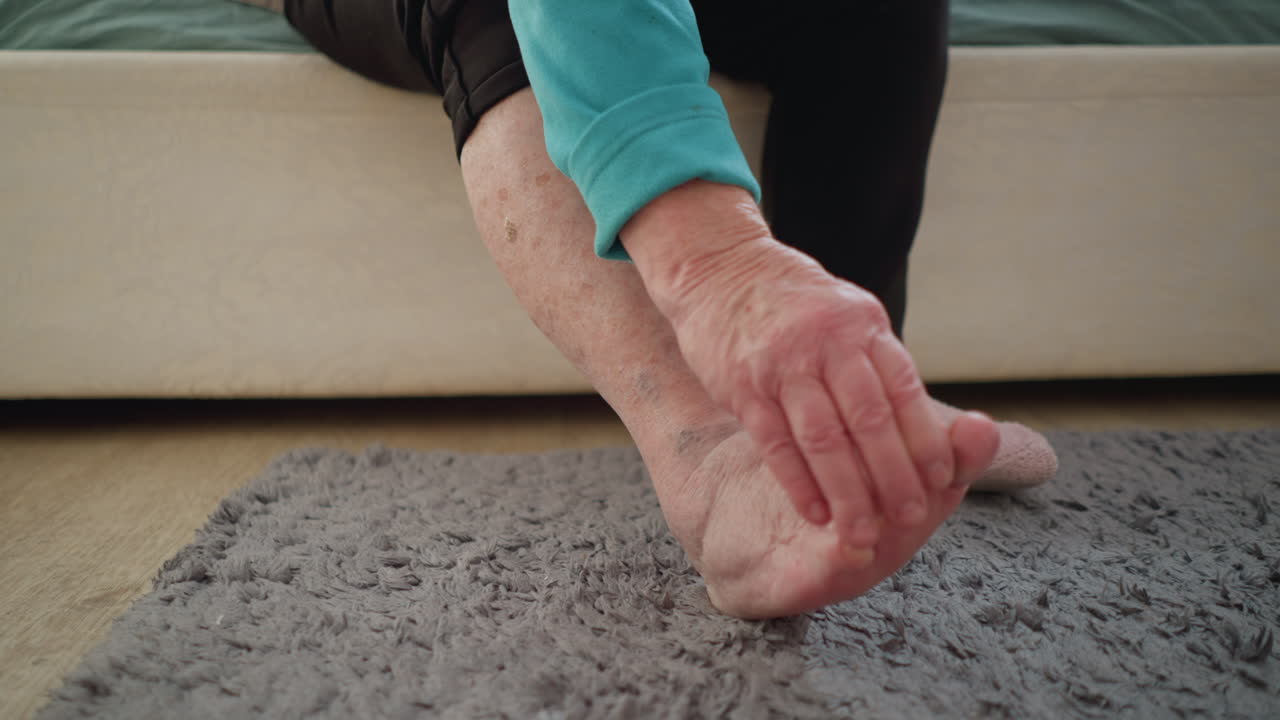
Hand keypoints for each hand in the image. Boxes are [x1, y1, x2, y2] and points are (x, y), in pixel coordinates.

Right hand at [622, 181, 960, 546]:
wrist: (719, 269)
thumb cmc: (793, 304)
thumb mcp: (847, 315)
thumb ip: (878, 364)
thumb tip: (924, 425)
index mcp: (862, 325)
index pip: (903, 390)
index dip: (925, 439)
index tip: (943, 482)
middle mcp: (826, 342)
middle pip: (868, 420)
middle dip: (893, 476)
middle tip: (910, 519)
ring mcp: (782, 364)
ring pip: (823, 438)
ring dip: (847, 493)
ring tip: (863, 535)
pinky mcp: (744, 386)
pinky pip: (776, 444)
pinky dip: (798, 484)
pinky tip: (815, 514)